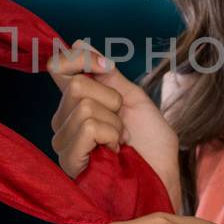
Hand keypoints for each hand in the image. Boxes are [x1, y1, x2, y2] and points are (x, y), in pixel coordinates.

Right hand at [48, 41, 179, 208]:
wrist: (164, 181)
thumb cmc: (152, 149)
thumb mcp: (134, 100)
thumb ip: (107, 75)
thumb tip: (78, 42)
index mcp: (78, 104)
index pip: (59, 67)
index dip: (79, 58)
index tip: (105, 65)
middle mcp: (64, 122)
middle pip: (77, 85)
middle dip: (111, 101)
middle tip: (122, 127)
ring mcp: (64, 142)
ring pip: (85, 105)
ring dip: (115, 124)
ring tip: (120, 144)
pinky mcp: (69, 161)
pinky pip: (88, 126)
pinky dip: (110, 135)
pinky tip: (113, 153)